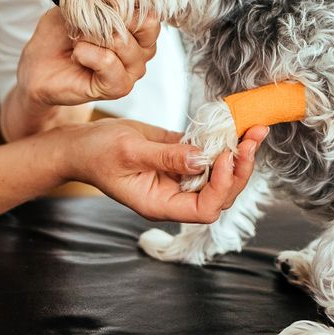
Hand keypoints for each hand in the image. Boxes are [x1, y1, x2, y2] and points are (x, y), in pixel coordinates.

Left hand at [17, 8, 158, 106]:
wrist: (39, 66)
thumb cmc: (59, 35)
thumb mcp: (74, 6)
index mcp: (138, 28)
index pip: (149, 9)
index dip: (123, 3)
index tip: (97, 4)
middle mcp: (142, 49)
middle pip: (146, 25)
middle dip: (111, 18)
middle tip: (86, 24)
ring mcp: (133, 70)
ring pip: (125, 44)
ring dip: (93, 37)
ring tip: (77, 41)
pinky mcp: (119, 87)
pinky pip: (110, 64)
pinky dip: (89, 55)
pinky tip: (78, 55)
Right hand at [66, 119, 267, 223]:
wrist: (80, 145)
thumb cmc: (96, 152)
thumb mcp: (129, 150)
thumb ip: (167, 156)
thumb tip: (203, 158)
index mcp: (160, 204)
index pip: (204, 209)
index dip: (221, 187)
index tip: (225, 158)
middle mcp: (174, 196)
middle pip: (220, 195)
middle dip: (239, 169)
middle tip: (252, 139)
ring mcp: (179, 178)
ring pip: (220, 175)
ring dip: (239, 154)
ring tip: (253, 130)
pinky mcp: (180, 159)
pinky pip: (209, 155)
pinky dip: (224, 142)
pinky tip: (235, 125)